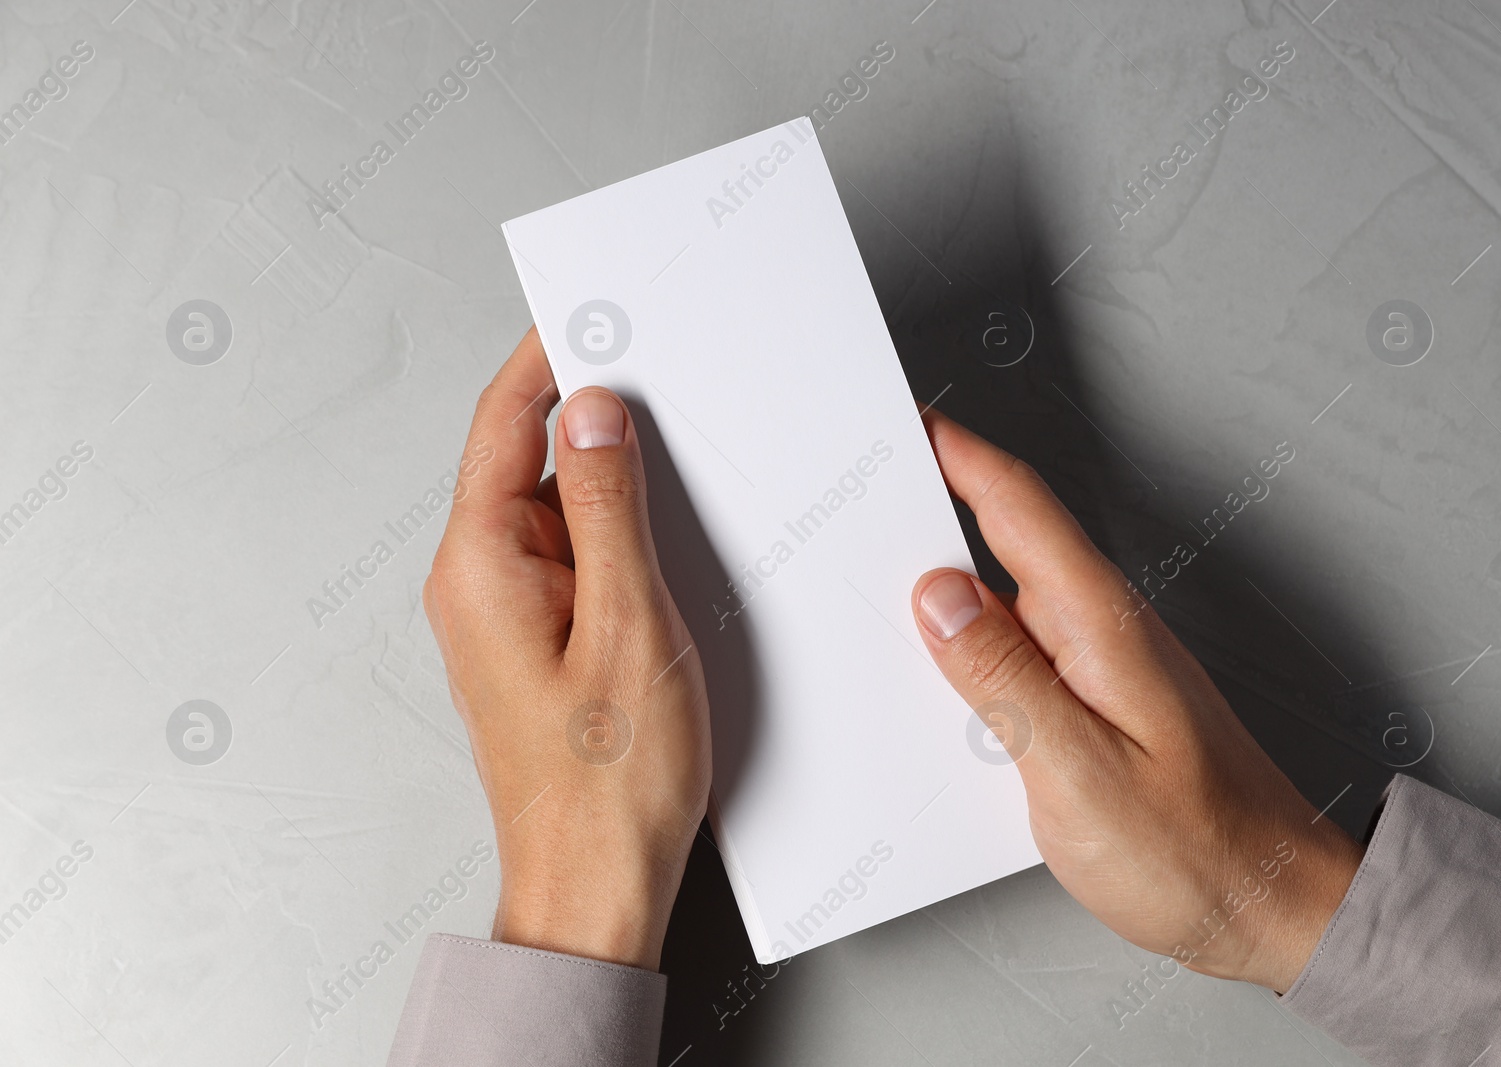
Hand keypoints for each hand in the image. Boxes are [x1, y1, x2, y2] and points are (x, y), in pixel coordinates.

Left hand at [424, 325, 710, 970]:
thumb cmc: (608, 785)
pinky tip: (673, 549)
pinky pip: (575, 560)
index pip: (505, 423)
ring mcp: (505, 614)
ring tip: (687, 485)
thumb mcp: (628, 624)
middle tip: (672, 388)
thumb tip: (597, 412)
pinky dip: (620, 540)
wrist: (592, 888)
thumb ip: (610, 508)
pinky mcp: (538, 641)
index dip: (550, 358)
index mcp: (481, 564)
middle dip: (601, 421)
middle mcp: (478, 581)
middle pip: (533, 460)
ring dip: (619, 490)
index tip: (594, 310)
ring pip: (561, 512)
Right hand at [910, 411, 1362, 993]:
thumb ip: (1004, 682)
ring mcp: (1102, 661)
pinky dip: (971, 640)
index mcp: (1099, 624)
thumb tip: (938, 598)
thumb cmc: (1196, 854)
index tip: (900, 422)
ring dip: (945, 578)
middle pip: (1006, 535)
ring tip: (877, 580)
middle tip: (861, 495)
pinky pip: (1020, 647)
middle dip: (932, 503)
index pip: (1016, 505)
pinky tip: (941, 670)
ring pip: (1007, 594)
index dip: (955, 452)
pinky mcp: (1096, 698)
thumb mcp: (1079, 775)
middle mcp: (1102, 627)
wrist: (1273, 905)